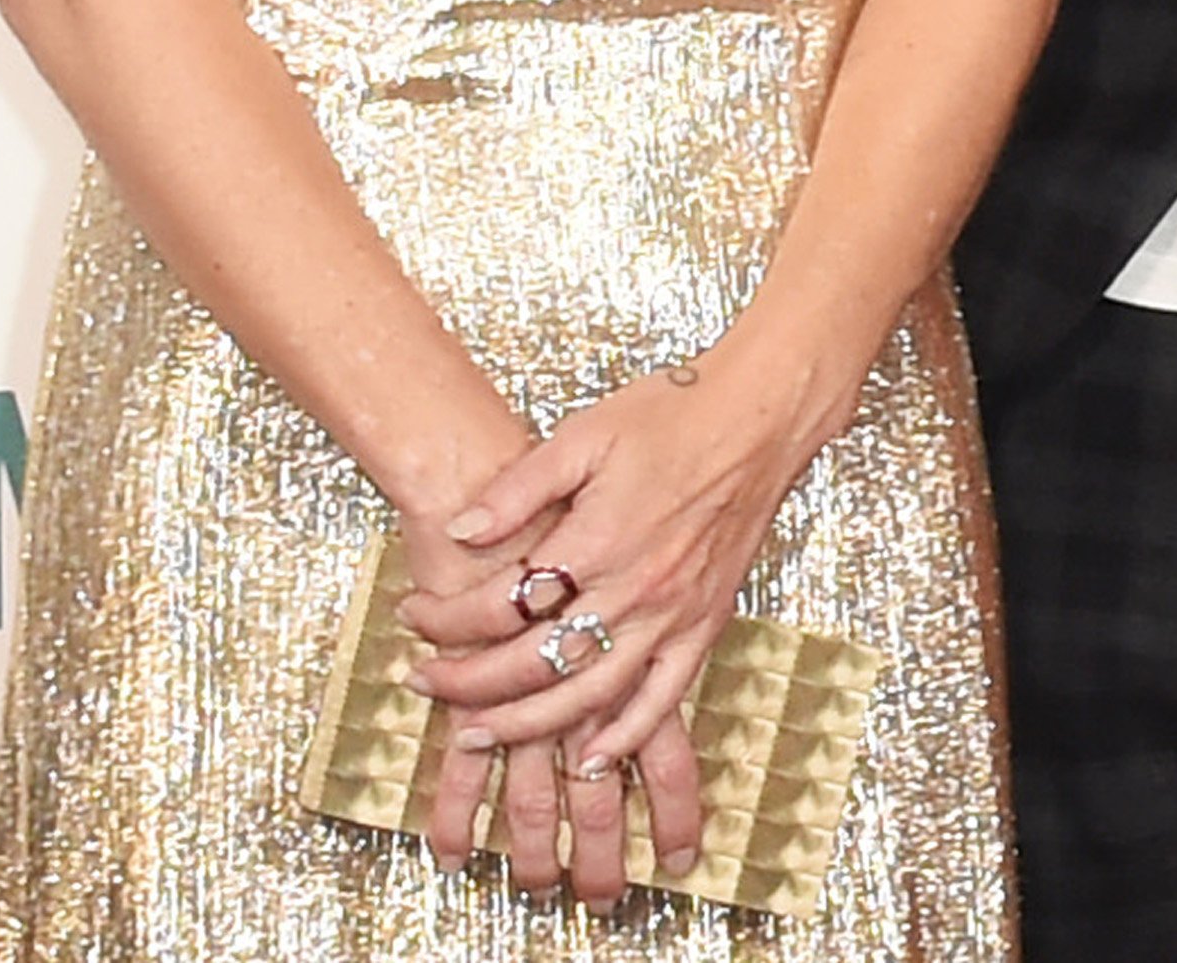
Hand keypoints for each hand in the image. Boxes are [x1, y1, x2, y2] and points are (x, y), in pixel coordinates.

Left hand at [399, 354, 838, 904]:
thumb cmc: (674, 415)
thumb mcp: (584, 434)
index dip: (446, 618)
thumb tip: (459, 530)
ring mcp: (672, 616)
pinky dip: (626, 739)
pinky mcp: (704, 626)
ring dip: (524, 725)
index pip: (502, 604)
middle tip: (424, 680)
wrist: (763, 417)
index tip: (414, 613)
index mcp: (597, 540)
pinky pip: (662, 700)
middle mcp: (634, 589)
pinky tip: (591, 761)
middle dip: (467, 683)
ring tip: (475, 732)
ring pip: (587, 697)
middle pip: (533, 663)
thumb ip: (519, 487)